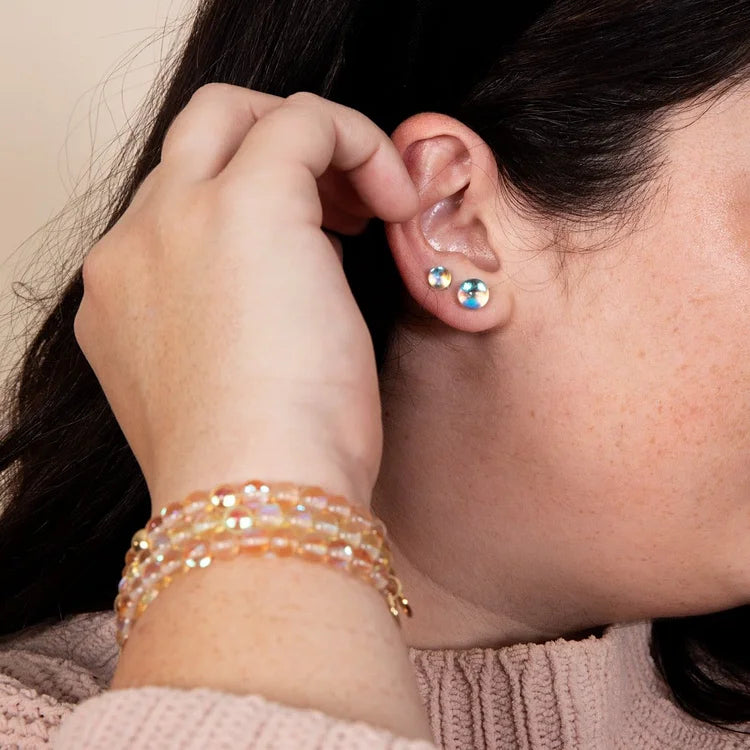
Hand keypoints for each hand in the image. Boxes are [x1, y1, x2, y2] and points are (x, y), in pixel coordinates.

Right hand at [73, 84, 418, 511]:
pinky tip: (396, 197)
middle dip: (274, 151)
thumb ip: (235, 322)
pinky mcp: (244, 204)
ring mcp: (176, 218)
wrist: (257, 499)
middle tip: (341, 204)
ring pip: (236, 115)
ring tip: (373, 204)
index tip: (319, 245)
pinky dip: (358, 142)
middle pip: (197, 141)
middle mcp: (134, 246)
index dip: (254, 210)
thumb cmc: (262, 469)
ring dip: (315, 146)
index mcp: (125, 297)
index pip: (181, 206)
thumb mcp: (229, 389)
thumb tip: (292, 279)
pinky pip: (305, 122)